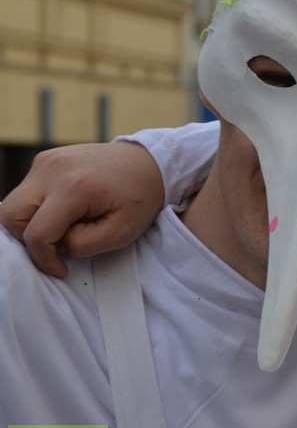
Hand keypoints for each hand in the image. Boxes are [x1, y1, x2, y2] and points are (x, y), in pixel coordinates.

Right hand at [0, 142, 163, 276]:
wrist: (151, 162)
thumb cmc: (141, 198)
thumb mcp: (121, 233)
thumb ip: (82, 245)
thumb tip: (55, 246)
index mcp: (73, 188)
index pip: (36, 233)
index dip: (44, 259)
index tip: (61, 269)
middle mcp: (52, 170)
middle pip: (11, 215)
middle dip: (28, 238)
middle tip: (58, 245)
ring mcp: (47, 160)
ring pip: (15, 202)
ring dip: (33, 222)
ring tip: (67, 226)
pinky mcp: (47, 159)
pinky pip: (28, 190)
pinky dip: (39, 206)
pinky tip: (67, 210)